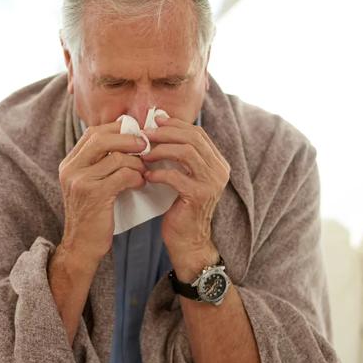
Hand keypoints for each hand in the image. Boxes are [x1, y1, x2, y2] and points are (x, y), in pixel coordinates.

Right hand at [57, 120, 149, 265]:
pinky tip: (140, 184)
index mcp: (69, 163)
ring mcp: (80, 181)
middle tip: (146, 145)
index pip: (93, 132)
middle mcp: (71, 169)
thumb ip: (100, 164)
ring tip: (143, 171)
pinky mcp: (94, 194)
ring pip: (116, 157)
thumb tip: (128, 140)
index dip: (117, 129)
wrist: (81, 246)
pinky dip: (136, 177)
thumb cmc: (92, 215)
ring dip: (136, 162)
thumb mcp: (89, 185)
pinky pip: (123, 175)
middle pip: (102, 137)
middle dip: (128, 139)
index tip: (136, 134)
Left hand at [143, 117, 231, 278]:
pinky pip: (176, 176)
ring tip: (143, 154)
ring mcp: (212, 183)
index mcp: (217, 162)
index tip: (154, 121)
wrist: (188, 241)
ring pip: (186, 152)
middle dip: (165, 133)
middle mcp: (219, 170)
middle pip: (192, 138)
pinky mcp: (199, 196)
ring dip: (160, 150)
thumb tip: (159, 124)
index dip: (175, 124)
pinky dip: (159, 173)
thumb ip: (177, 155)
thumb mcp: (182, 177)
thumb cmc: (180, 207)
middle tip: (143, 135)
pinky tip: (147, 176)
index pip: (197, 133)